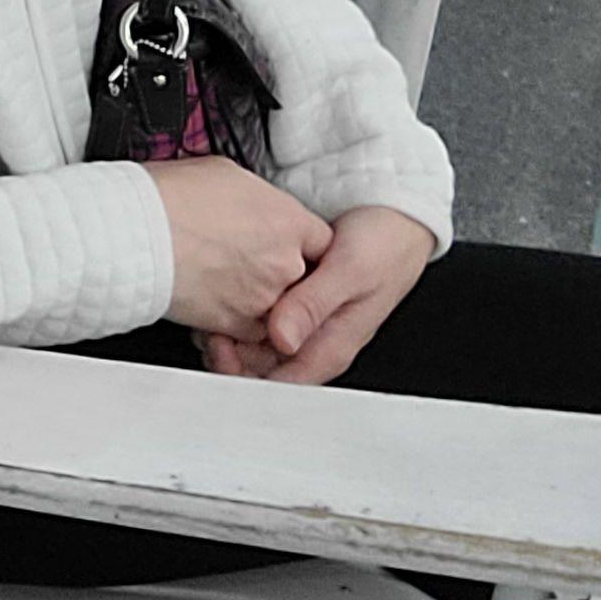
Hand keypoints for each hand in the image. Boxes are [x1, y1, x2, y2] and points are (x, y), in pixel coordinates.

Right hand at [147, 157, 333, 340]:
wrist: (136, 232)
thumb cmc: (170, 198)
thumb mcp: (225, 174)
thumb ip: (255, 198)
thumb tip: (251, 205)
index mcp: (288, 221)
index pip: (321, 241)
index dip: (301, 244)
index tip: (285, 245)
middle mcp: (284, 262)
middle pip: (300, 276)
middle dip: (276, 272)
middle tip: (244, 261)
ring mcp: (262, 297)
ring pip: (276, 306)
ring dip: (255, 298)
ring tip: (220, 278)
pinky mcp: (235, 324)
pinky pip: (250, 331)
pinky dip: (235, 321)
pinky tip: (210, 298)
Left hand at [200, 203, 437, 384]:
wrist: (395, 216)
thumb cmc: (384, 244)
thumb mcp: (350, 270)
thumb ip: (314, 305)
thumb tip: (282, 339)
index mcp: (333, 345)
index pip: (283, 382)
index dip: (245, 374)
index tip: (219, 349)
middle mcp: (317, 340)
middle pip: (263, 367)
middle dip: (230, 355)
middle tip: (205, 328)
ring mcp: (305, 323)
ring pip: (257, 345)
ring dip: (230, 334)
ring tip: (208, 313)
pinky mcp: (294, 303)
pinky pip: (260, 318)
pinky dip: (238, 312)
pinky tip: (222, 296)